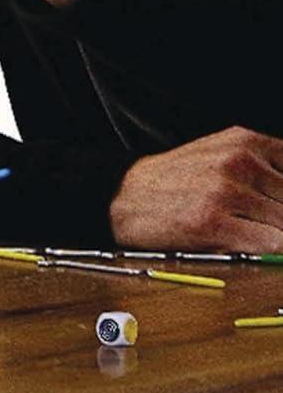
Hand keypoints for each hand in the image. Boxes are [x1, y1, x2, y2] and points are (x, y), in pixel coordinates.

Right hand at [110, 127, 282, 250]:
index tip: (276, 202)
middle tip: (257, 219)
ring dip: (276, 235)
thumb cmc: (176, 180)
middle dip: (282, 216)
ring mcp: (227, 191)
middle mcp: (239, 160)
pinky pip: (273, 245)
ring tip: (247, 230)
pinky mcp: (215, 223)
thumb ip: (265, 168)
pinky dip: (268, 252)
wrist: (124, 196)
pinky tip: (244, 244)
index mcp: (245, 140)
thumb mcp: (222, 155)